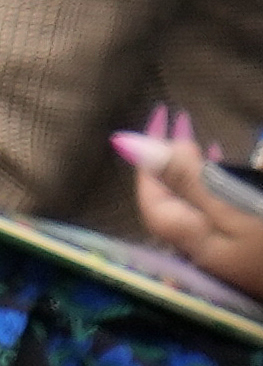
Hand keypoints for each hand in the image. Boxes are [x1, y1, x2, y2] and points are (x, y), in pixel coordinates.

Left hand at [123, 108, 262, 298]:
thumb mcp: (235, 206)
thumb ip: (186, 177)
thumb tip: (128, 146)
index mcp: (186, 236)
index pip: (151, 193)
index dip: (147, 154)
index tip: (158, 115)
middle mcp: (194, 247)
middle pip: (167, 197)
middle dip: (166, 155)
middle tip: (175, 114)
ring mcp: (217, 250)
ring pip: (191, 202)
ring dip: (189, 166)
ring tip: (191, 131)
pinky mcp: (239, 249)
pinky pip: (216, 210)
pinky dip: (214, 183)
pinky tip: (220, 163)